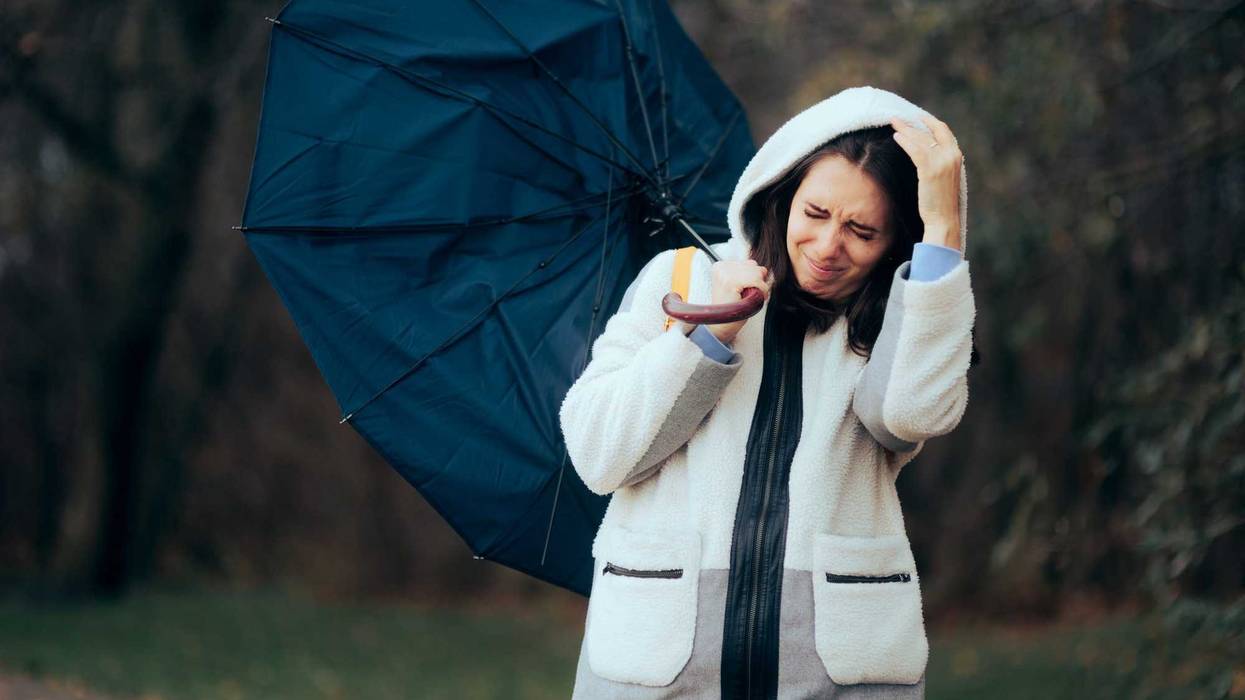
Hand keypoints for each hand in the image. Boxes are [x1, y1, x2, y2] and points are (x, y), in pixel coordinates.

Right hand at [703, 259, 770, 343]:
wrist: (721, 325)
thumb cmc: (733, 307)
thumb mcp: (739, 285)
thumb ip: (748, 273)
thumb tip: (764, 269)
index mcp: (721, 266)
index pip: (750, 263)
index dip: (754, 278)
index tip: (747, 291)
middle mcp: (721, 267)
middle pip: (754, 265)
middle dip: (757, 282)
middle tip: (749, 296)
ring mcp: (724, 273)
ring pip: (757, 272)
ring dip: (759, 287)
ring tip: (749, 298)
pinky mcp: (729, 282)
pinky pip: (757, 281)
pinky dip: (761, 291)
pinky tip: (752, 299)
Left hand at [889, 114, 962, 250]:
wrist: (943, 219)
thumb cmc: (940, 202)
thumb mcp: (943, 177)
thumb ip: (939, 162)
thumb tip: (924, 153)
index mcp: (956, 156)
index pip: (943, 131)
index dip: (929, 122)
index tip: (917, 117)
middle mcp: (952, 155)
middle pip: (930, 132)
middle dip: (912, 123)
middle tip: (896, 117)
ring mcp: (942, 162)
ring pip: (921, 139)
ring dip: (905, 129)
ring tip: (892, 123)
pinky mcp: (930, 170)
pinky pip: (916, 150)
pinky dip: (905, 142)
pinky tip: (896, 137)